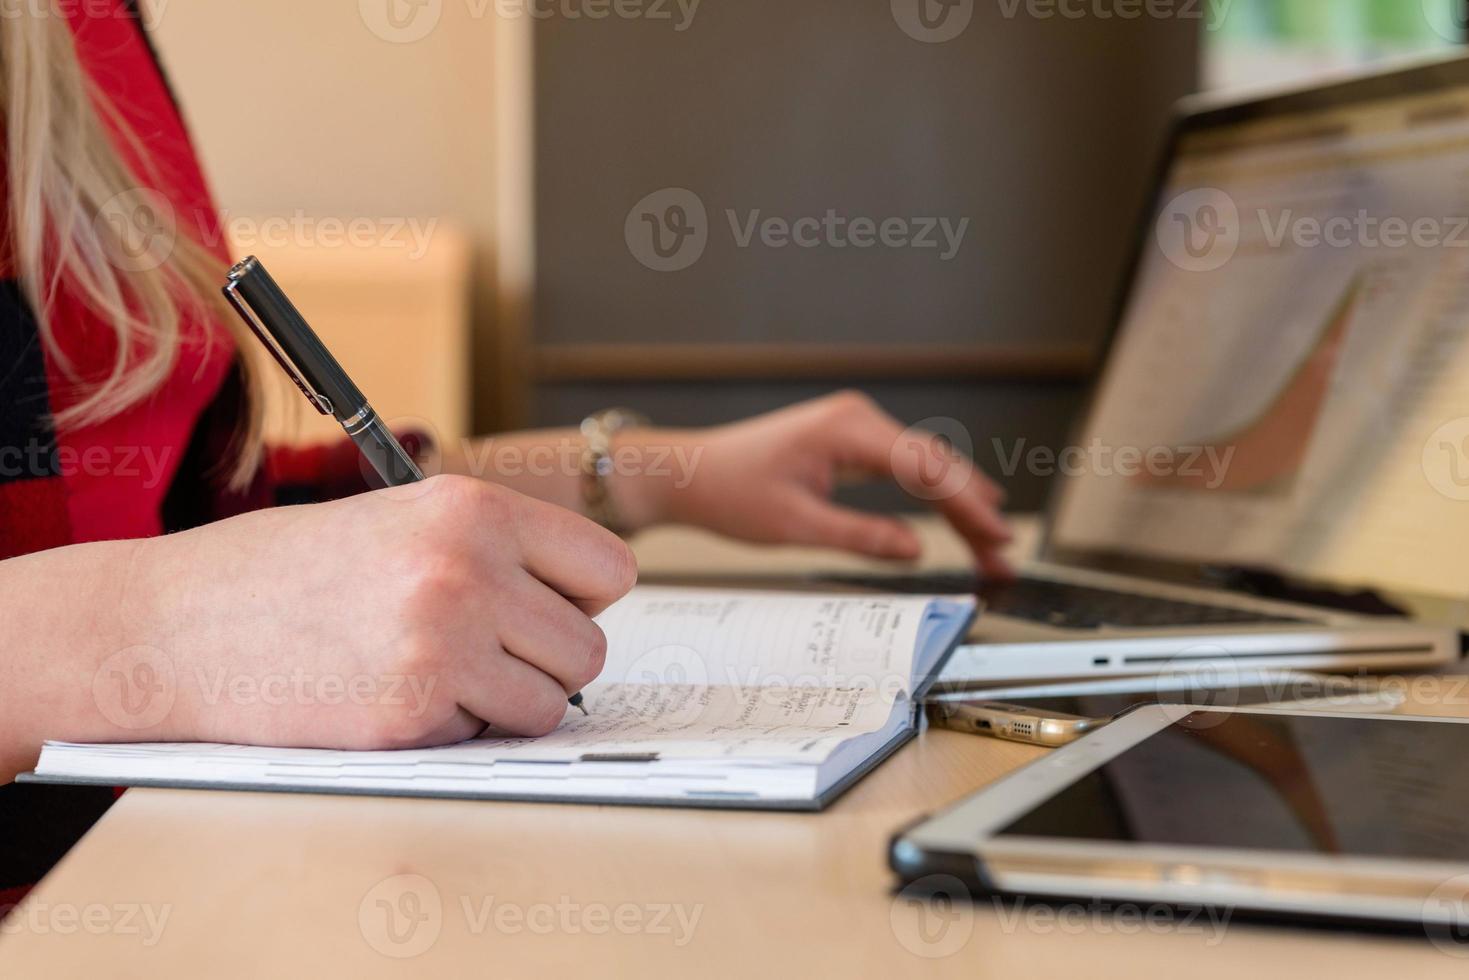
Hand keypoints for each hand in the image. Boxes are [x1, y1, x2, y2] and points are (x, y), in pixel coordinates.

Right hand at [132, 476, 636, 747]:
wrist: (169, 626)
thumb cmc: (283, 571)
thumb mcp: (398, 517)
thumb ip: (493, 547)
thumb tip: (585, 600)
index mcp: (471, 508)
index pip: (609, 568)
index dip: (582, 597)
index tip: (546, 607)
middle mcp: (467, 571)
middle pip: (588, 648)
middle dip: (545, 660)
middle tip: (484, 653)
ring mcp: (440, 647)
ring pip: (550, 705)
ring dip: (506, 703)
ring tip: (435, 673)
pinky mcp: (408, 717)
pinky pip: (484, 739)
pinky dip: (450, 731)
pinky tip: (387, 696)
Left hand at [635, 392, 1013, 577]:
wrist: (690, 473)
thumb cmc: (730, 493)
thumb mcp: (795, 526)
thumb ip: (860, 537)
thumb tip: (916, 550)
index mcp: (847, 429)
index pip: (925, 467)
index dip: (966, 504)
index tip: (995, 535)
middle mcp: (858, 418)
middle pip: (934, 464)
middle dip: (972, 510)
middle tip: (1002, 554)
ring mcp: (856, 426)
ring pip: (925, 464)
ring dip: (957, 504)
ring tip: (991, 546)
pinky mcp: (850, 441)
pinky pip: (905, 465)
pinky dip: (932, 493)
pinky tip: (960, 514)